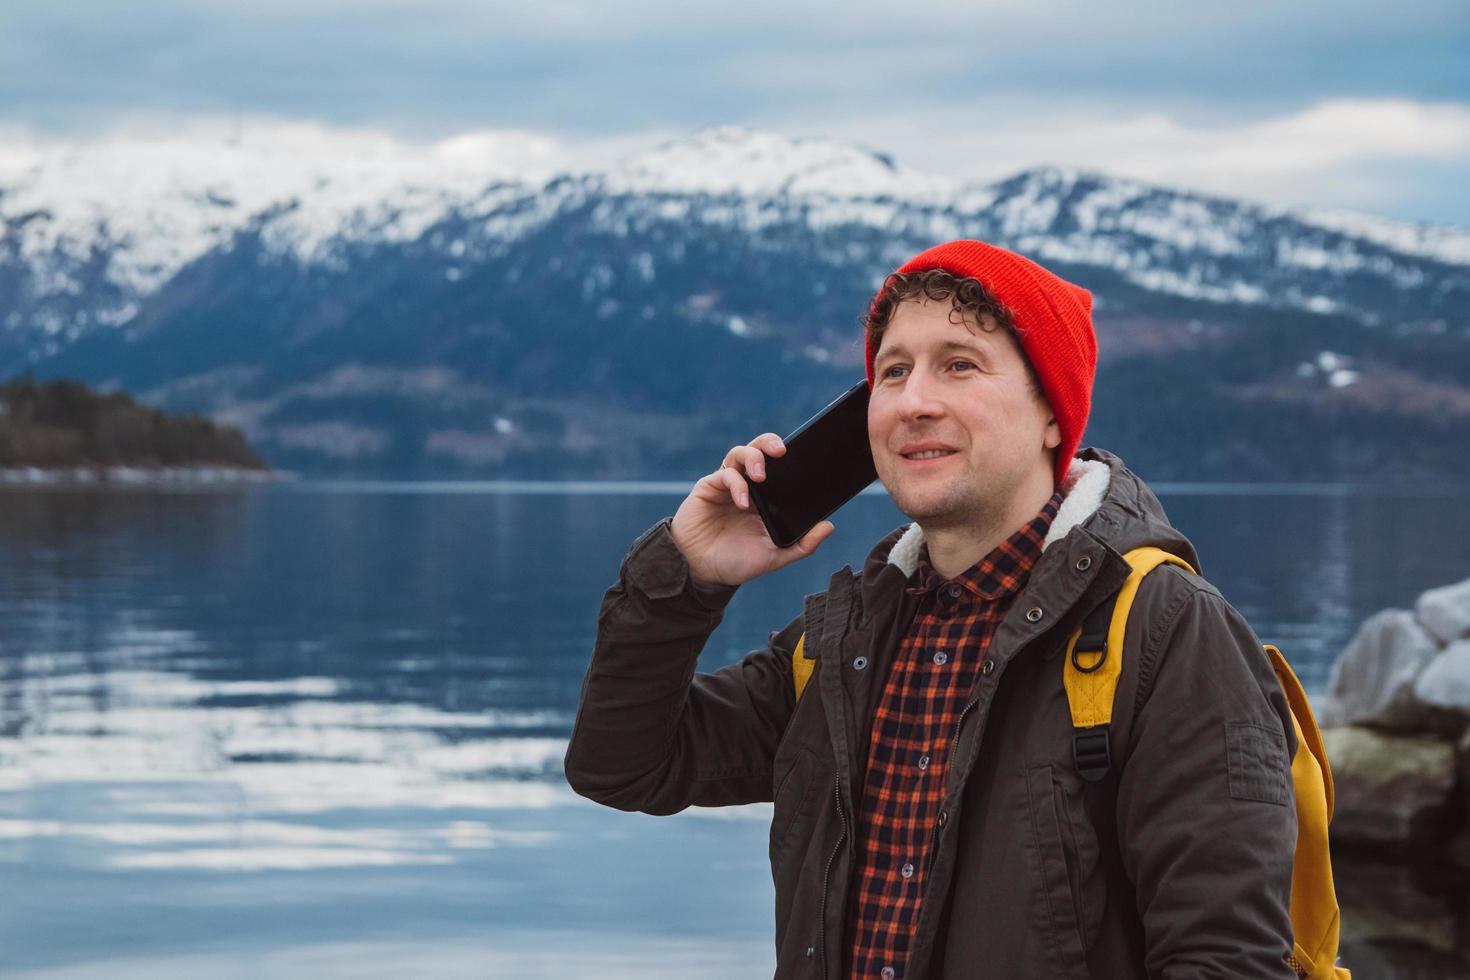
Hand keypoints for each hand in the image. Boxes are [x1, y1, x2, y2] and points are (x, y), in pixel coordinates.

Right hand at [670, 433, 834, 587]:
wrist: (703, 572)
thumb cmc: (737, 562)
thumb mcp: (775, 557)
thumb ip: (802, 545)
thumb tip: (828, 526)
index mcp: (767, 497)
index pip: (780, 467)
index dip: (791, 457)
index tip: (807, 456)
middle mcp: (748, 485)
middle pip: (760, 450)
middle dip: (770, 443)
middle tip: (781, 451)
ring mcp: (728, 484)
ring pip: (741, 453)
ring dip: (753, 457)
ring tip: (760, 476)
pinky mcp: (709, 487)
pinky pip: (725, 475)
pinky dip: (736, 484)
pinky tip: (743, 501)